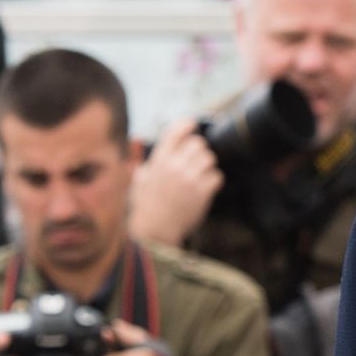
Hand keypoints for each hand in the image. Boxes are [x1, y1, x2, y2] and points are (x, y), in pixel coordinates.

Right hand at [129, 118, 222, 246]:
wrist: (156, 231)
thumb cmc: (147, 208)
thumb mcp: (139, 183)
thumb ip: (144, 169)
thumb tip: (141, 160)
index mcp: (158, 161)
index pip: (174, 132)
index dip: (186, 124)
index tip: (193, 124)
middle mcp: (174, 166)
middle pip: (198, 143)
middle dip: (199, 151)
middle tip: (196, 161)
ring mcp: (189, 178)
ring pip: (209, 158)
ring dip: (207, 165)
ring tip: (201, 174)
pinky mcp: (202, 192)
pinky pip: (217, 176)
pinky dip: (214, 181)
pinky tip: (206, 187)